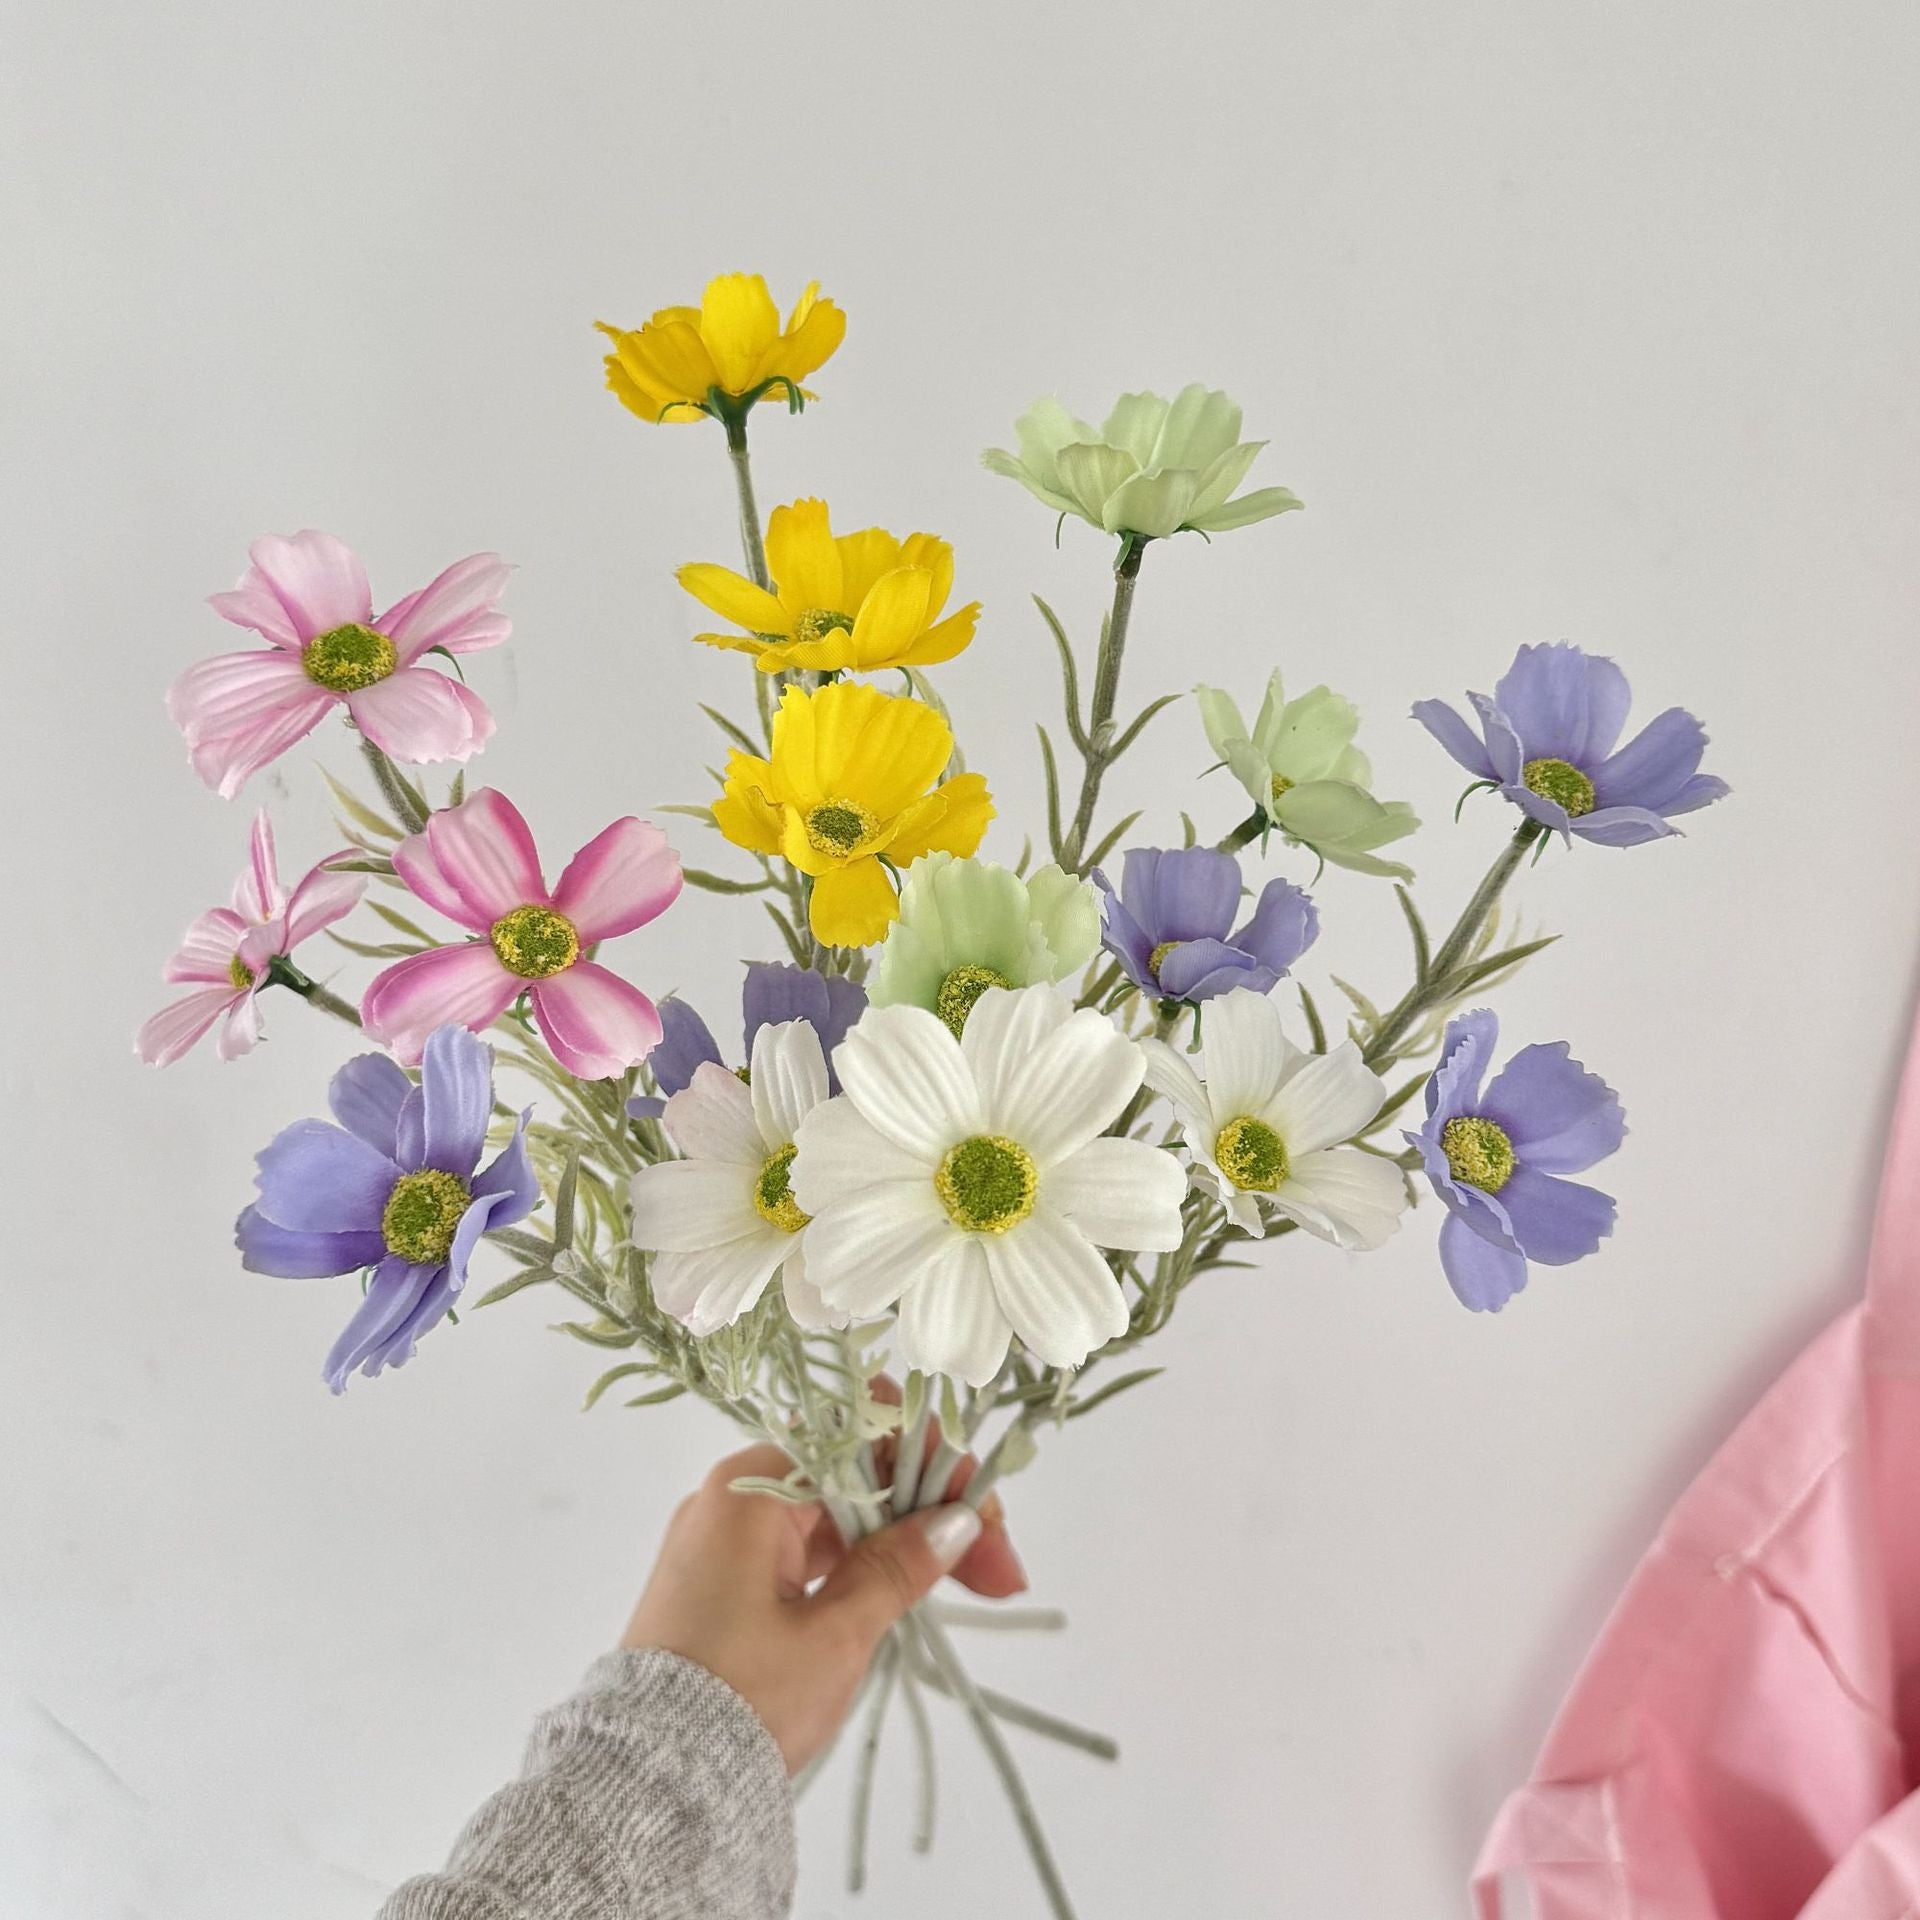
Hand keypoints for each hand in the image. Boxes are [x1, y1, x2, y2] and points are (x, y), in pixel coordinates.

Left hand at [620, 1440, 1024, 1774]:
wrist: (649, 1789)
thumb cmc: (738, 1702)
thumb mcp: (833, 1636)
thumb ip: (897, 1567)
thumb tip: (954, 1520)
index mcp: (751, 1488)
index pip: (861, 1435)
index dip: (933, 1463)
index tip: (981, 1515)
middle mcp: (736, 1498)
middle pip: (858, 1473)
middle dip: (934, 1511)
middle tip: (1001, 1569)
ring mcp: (729, 1542)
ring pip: (840, 1514)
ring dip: (907, 1541)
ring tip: (975, 1584)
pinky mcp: (728, 1584)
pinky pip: (811, 1550)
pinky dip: (863, 1566)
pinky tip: (910, 1594)